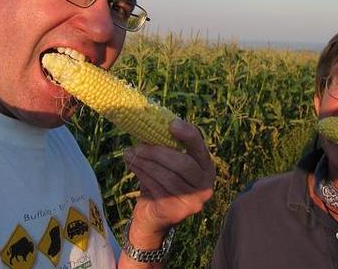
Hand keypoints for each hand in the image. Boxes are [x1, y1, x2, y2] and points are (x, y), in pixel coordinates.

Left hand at [122, 118, 214, 245]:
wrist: (153, 216)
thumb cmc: (162, 181)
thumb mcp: (169, 163)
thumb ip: (167, 146)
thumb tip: (149, 120)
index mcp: (206, 168)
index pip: (200, 148)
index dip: (188, 135)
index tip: (172, 124)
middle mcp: (205, 186)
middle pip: (183, 165)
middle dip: (158, 152)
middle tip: (138, 145)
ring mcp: (191, 202)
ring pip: (167, 177)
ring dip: (146, 163)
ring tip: (131, 153)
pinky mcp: (175, 212)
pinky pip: (157, 188)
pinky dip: (142, 174)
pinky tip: (133, 165)